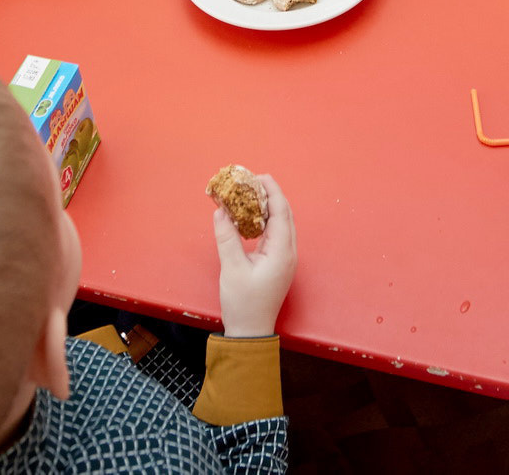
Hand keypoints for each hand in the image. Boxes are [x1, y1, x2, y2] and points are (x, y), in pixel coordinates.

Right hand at [213, 174, 295, 338]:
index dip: (271, 190)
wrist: (251, 332)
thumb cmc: (243, 304)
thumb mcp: (231, 269)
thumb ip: (226, 238)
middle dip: (270, 195)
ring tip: (250, 194)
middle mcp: (288, 253)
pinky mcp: (278, 264)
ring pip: (282, 224)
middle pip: (285, 215)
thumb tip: (220, 211)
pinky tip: (251, 217)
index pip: (281, 211)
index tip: (257, 176)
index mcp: (282, 252)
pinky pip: (276, 234)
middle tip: (251, 182)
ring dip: (269, 207)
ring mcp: (285, 259)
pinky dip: (266, 221)